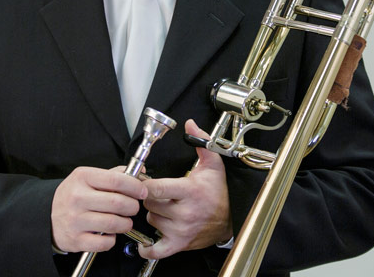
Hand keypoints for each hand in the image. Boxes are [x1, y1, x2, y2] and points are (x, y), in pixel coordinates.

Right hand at [51, 166, 147, 252]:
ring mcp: (75, 219)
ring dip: (126, 223)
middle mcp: (77, 197)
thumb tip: (140, 170)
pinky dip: (112, 239)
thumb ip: (114, 174)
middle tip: (133, 207)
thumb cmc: (73, 195)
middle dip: (132, 206)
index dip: (134, 186)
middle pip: (117, 202)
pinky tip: (110, 233)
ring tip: (126, 221)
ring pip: (113, 223)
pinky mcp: (75, 240)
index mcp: (82, 177)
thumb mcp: (88, 177)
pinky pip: (103, 243)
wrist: (47, 216)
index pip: (116, 180)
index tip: (142, 191)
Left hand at [138, 119, 231, 259]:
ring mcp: (181, 230)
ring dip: (154, 213)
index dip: (144, 184)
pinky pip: (155, 250)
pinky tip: (146, 239)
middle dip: (151, 196)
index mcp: (190, 191)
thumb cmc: (219, 191)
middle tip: (159, 192)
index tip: (141, 180)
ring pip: (151, 220)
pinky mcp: (179, 244)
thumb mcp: (213, 163)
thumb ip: (201, 141)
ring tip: (165, 207)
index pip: (157, 189)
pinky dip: (147, 246)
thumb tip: (190, 124)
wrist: (232, 218)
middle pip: (150, 203)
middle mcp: (185, 213)